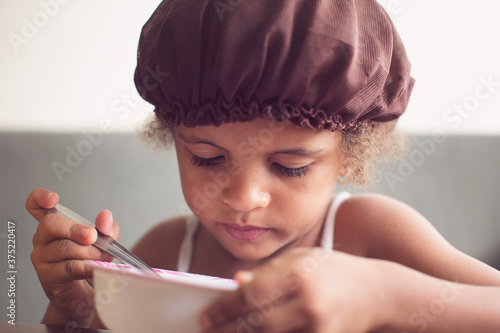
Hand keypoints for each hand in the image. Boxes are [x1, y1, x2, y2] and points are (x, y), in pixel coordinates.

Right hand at [27, 188, 119, 326]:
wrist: (87, 295)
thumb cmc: (91, 264)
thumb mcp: (104, 242)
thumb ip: (107, 228)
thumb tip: (105, 217)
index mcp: (55, 227)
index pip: (37, 207)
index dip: (40, 198)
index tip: (53, 198)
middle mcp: (43, 240)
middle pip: (51, 224)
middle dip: (75, 229)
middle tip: (93, 237)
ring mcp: (42, 258)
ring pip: (63, 247)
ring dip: (88, 252)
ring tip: (102, 257)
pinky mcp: (48, 277)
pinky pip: (68, 267)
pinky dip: (86, 267)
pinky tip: (96, 268)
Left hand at [199, 248, 390, 332]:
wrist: (378, 293)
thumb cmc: (334, 269)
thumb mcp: (302, 259)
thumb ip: (268, 272)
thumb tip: (236, 285)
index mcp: (300, 276)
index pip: (251, 295)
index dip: (224, 308)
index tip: (206, 315)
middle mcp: (309, 305)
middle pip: (256, 324)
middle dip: (227, 329)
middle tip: (206, 330)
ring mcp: (319, 329)